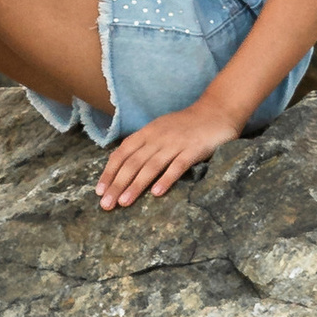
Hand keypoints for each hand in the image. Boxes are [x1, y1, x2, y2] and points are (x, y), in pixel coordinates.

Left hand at [97, 94, 240, 208]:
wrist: (216, 111)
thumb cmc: (185, 125)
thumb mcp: (159, 129)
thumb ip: (143, 145)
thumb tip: (121, 165)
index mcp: (147, 133)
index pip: (122, 153)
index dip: (109, 172)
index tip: (99, 191)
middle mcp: (157, 138)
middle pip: (133, 163)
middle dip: (117, 184)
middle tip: (107, 204)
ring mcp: (176, 144)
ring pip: (151, 166)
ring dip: (135, 185)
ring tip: (124, 202)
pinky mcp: (194, 150)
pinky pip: (178, 166)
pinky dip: (166, 179)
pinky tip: (157, 193)